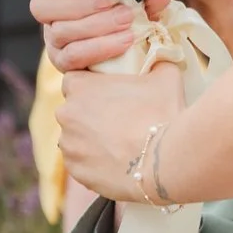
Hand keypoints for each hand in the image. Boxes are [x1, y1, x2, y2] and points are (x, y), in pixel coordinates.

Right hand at [32, 0, 169, 72]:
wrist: (135, 47)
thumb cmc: (129, 11)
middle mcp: (51, 15)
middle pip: (43, 7)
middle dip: (80, 3)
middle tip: (111, 1)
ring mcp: (55, 40)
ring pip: (59, 32)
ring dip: (94, 26)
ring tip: (125, 22)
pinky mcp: (64, 63)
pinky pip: (73, 57)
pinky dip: (98, 48)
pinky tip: (122, 42)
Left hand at [56, 67, 184, 202]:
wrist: (166, 162)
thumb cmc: (163, 113)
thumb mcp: (166, 76)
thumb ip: (157, 64)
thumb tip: (159, 61)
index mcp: (80, 86)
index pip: (74, 79)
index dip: (92, 86)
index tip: (109, 93)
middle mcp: (66, 114)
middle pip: (73, 110)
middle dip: (90, 113)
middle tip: (118, 119)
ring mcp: (69, 145)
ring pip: (75, 138)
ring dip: (90, 139)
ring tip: (119, 144)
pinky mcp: (76, 171)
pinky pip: (80, 163)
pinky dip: (94, 163)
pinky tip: (116, 161)